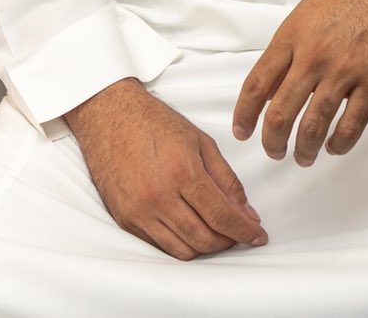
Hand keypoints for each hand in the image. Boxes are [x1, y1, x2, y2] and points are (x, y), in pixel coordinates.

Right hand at [64, 77, 267, 258]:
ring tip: (220, 233)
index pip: (222, 216)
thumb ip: (226, 180)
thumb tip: (246, 212)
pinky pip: (160, 245)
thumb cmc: (155, 123)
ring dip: (207, 247)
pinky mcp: (125, 220)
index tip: (258, 236)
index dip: (244, 231)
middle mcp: (159, 197)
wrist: (109, 117)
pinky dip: (182, 244)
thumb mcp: (202, 142)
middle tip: (241, 233)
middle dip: (229, 241)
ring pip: (183, 249)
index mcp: (182, 173)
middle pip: (204, 238)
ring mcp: (139, 212)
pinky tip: (193, 231)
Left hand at [233, 0, 367, 165]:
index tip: (242, 131)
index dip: (244, 115)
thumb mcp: (304, 15)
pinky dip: (339, 144)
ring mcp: (344, 71)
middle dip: (272, 142)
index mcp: (292, 37)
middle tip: (273, 151)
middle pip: (280, 113)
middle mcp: (314, 56)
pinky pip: (351, 125)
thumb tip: (270, 88)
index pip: (257, 85)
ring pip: (314, 126)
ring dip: (304, 149)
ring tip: (302, 156)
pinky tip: (333, 146)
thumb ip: (286, 51)